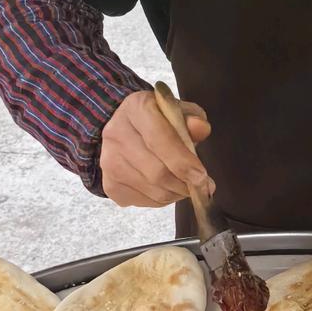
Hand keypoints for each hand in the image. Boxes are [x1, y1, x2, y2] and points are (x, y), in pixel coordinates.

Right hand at [100, 89, 213, 207]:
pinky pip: (143, 202)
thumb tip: (200, 129)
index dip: (183, 162)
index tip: (202, 177)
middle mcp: (117, 134)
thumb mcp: (179, 110)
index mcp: (136, 108)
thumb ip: (192, 118)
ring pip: (152, 190)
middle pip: (156, 171)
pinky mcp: (109, 184)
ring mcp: (109, 161)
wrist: (125, 127)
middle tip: (201, 186)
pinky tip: (167, 187)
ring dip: (176, 193)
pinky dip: (162, 199)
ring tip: (186, 186)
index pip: (159, 139)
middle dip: (184, 184)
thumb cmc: (158, 119)